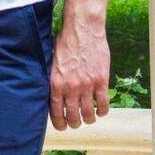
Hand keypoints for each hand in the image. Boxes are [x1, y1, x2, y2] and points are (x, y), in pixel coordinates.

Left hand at [49, 14, 110, 129]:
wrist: (83, 28)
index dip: (59, 123)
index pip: (56, 112)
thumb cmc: (66, 42)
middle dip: (74, 123)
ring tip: (89, 119)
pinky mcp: (101, 80)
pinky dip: (103, 111)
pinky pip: (103, 103)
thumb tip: (52, 94)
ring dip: (89, 119)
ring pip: (88, 113)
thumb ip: (54, 79)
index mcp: (55, 83)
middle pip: (72, 116)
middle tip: (76, 124)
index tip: (62, 127)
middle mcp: (70, 87)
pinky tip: (101, 111)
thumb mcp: (52, 62)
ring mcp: (87, 85)